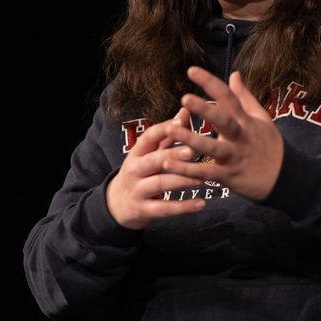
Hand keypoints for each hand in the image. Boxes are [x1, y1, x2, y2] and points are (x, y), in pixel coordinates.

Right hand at [106, 107, 205, 229]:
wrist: (117, 205)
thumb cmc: (141, 172)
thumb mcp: (149, 154)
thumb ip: (168, 135)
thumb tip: (186, 110)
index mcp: (137, 152)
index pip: (148, 137)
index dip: (164, 129)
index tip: (182, 122)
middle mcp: (134, 170)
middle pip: (153, 160)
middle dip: (172, 155)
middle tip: (193, 151)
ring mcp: (137, 190)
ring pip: (159, 184)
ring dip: (181, 181)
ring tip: (203, 179)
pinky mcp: (143, 210)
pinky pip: (164, 209)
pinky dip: (183, 207)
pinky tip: (201, 204)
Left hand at [163, 66, 282, 200]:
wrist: (286, 179)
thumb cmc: (270, 145)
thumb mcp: (262, 118)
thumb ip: (244, 97)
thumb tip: (234, 74)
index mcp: (245, 120)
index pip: (228, 97)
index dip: (210, 83)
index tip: (192, 70)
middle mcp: (240, 137)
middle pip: (223, 120)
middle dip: (205, 109)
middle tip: (184, 98)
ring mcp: (234, 157)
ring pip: (212, 148)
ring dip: (190, 140)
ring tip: (169, 130)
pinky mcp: (229, 177)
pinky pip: (206, 173)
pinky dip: (187, 169)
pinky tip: (168, 163)